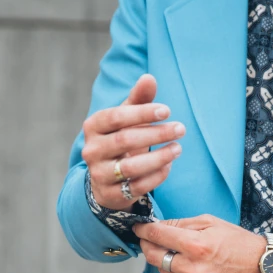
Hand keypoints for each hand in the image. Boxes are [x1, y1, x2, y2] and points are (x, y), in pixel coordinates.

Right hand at [82, 74, 184, 210]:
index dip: (142, 113)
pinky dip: (157, 176)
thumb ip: (138, 100)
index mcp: (93, 126)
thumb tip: (149, 78)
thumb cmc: (120, 140)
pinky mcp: (111, 194)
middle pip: (125, 141)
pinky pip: (138, 186)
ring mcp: (100, 174)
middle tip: (181, 128)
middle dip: (156, 134)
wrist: (106, 180)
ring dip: (159, 157)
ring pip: (131, 167)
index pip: (116, 117)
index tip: (167, 110)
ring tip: (178, 148)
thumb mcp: (127, 119)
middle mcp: (92, 150)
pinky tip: (170, 165)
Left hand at [133, 215, 272, 272]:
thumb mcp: (211, 222)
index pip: (157, 236)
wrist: (261, 268)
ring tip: (175, 252)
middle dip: (147, 245)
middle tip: (149, 238)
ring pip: (162, 272)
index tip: (139, 227)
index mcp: (197, 246)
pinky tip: (187, 267)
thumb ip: (181, 224)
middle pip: (153, 257)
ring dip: (162, 260)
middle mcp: (193, 269)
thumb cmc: (238, 241)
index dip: (144, 230)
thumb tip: (158, 226)